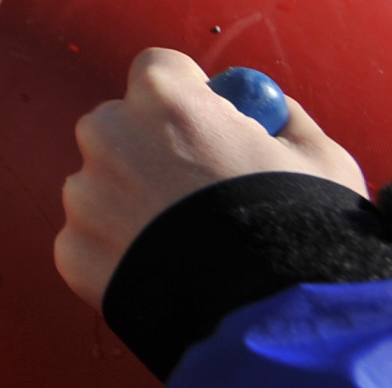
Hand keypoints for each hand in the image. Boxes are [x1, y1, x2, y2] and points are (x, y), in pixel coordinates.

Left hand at [56, 48, 366, 309]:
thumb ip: (283, 120)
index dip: (190, 95)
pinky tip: (166, 273)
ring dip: (134, 203)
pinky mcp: (73, 250)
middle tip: (199, 193)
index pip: (159, 69)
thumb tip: (269, 108)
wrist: (276, 322)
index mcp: (163, 98)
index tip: (209, 122)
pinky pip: (94, 241)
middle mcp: (109, 134)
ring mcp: (85, 194)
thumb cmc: (305, 231)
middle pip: (122, 125)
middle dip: (155, 148)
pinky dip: (122, 254)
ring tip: (189, 242)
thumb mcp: (319, 157)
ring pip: (103, 184)